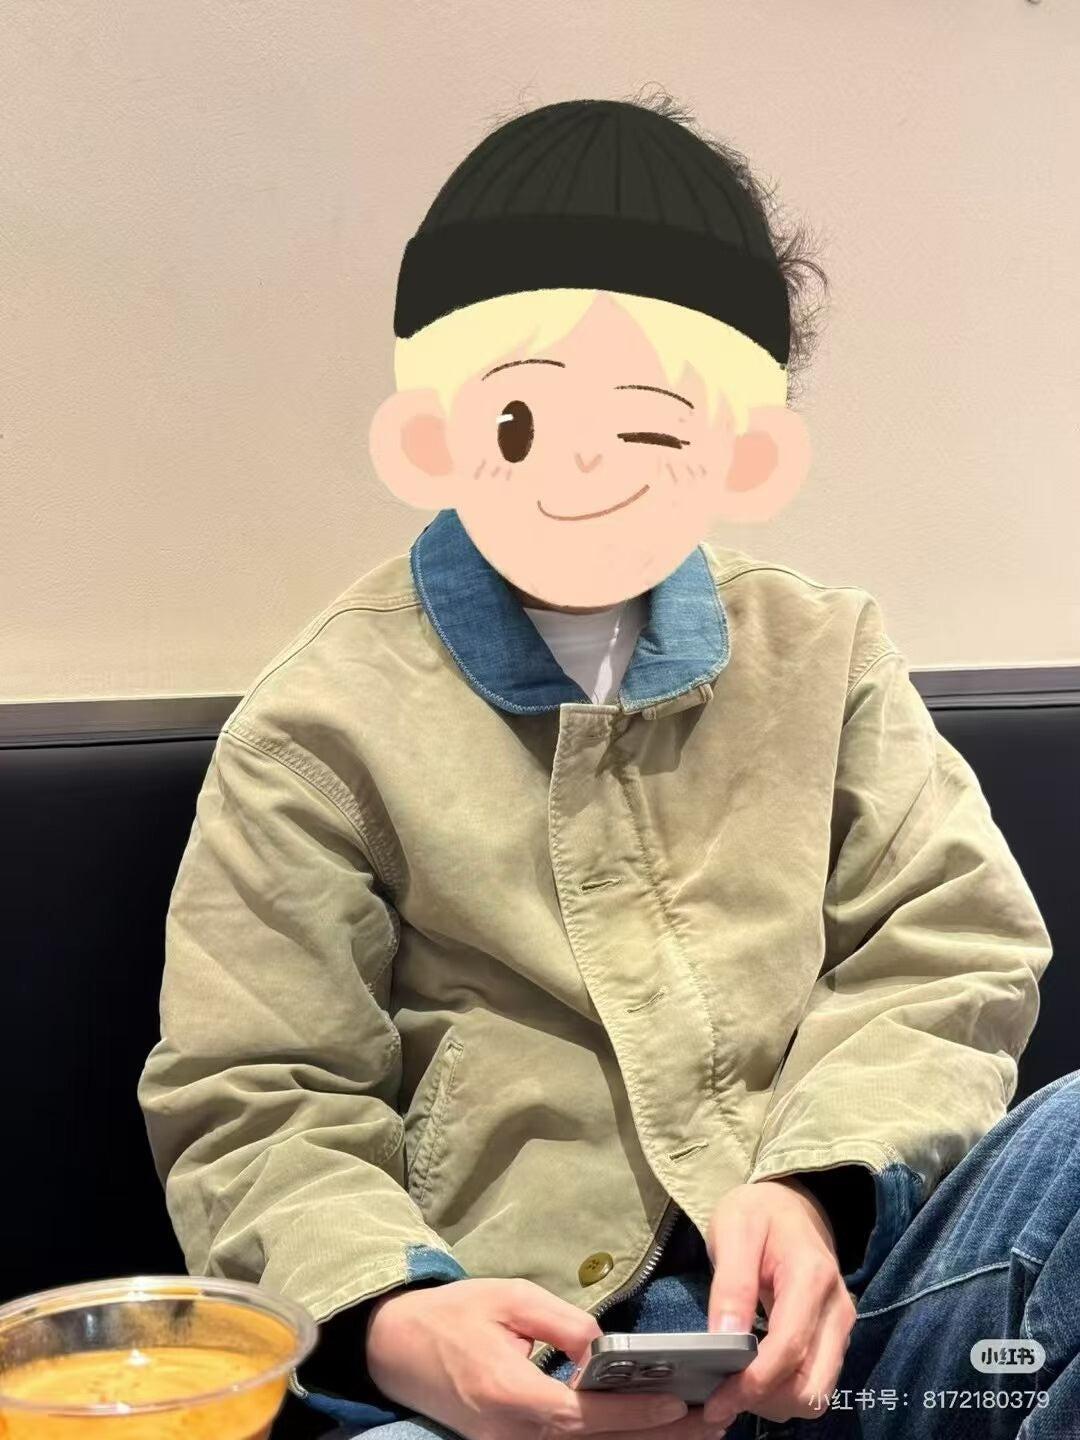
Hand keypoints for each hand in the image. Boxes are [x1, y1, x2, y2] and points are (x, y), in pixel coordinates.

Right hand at [365, 1277, 690, 1439]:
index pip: (583, 1415)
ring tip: (696, 1429)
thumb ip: (562, 1323)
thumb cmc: (455, 1315)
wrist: (397, 1347)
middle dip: (656, 1436)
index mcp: (510, 1394)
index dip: (634, 1412)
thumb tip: (608, 1346)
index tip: (679, 1402)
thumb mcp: (509, 1298)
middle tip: (710, 1420)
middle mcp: (513, 1435)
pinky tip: (647, 1430)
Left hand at [702, 1180, 855, 1428]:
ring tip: (732, 1391)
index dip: (754, 1382)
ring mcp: (840, 1327)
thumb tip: (724, 1341)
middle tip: (722, 1399)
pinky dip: (783, 1394)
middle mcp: (837, 1309)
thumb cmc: (757, 1211)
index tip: (717, 1399)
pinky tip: (751, 1383)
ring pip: (816, 1393)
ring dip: (775, 1403)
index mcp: (812, 1277)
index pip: (789, 1349)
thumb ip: (731, 1285)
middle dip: (766, 1401)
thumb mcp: (733, 1231)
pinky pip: (814, 1382)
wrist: (788, 1203)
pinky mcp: (833, 1338)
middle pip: (811, 1386)